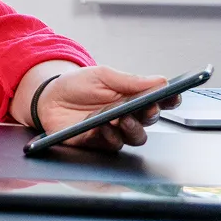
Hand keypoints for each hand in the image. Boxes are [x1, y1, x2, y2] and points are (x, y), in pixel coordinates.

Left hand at [33, 66, 181, 151]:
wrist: (47, 98)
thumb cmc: (76, 85)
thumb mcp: (102, 75)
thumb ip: (129, 80)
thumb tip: (160, 80)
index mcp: (132, 98)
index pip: (158, 101)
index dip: (170, 100)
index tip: (174, 96)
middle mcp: (127, 117)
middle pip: (150, 121)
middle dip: (151, 114)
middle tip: (148, 108)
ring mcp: (114, 132)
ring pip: (135, 137)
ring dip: (132, 128)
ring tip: (123, 119)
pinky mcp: (97, 143)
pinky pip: (111, 145)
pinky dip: (110, 137)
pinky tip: (104, 128)